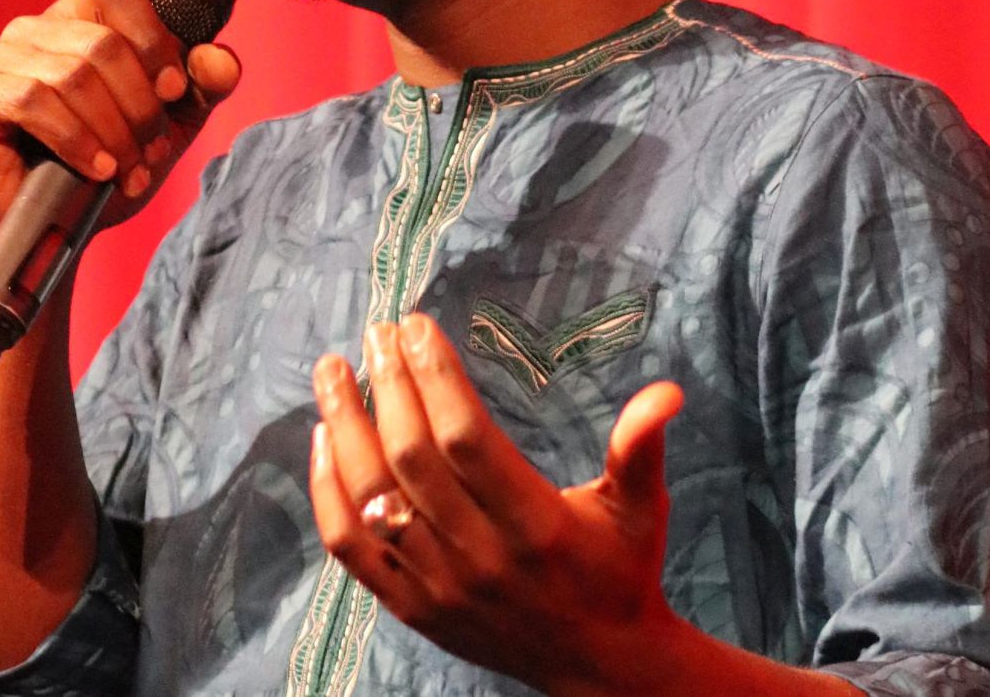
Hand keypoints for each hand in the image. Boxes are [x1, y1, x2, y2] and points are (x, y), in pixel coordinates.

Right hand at [0, 0, 240, 275]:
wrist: (49, 231)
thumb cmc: (104, 170)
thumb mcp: (166, 127)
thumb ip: (200, 89)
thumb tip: (222, 61)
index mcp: (78, 19)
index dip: (153, 40)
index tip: (172, 92)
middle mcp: (33, 28)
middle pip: (103, 43)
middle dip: (140, 107)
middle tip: (151, 153)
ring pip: (73, 75)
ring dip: (113, 131)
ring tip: (127, 171)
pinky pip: (33, 101)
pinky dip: (75, 139)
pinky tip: (96, 169)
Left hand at [309, 313, 684, 695]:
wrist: (600, 667)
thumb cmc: (620, 571)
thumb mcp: (641, 509)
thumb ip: (641, 448)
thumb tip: (667, 392)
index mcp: (534, 525)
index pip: (466, 438)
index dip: (434, 377)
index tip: (415, 327)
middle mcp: (480, 556)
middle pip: (412, 459)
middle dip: (387, 387)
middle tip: (376, 333)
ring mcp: (438, 586)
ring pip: (373, 497)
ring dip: (345, 427)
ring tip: (332, 371)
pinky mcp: (411, 608)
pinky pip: (351, 547)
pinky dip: (327, 492)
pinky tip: (322, 439)